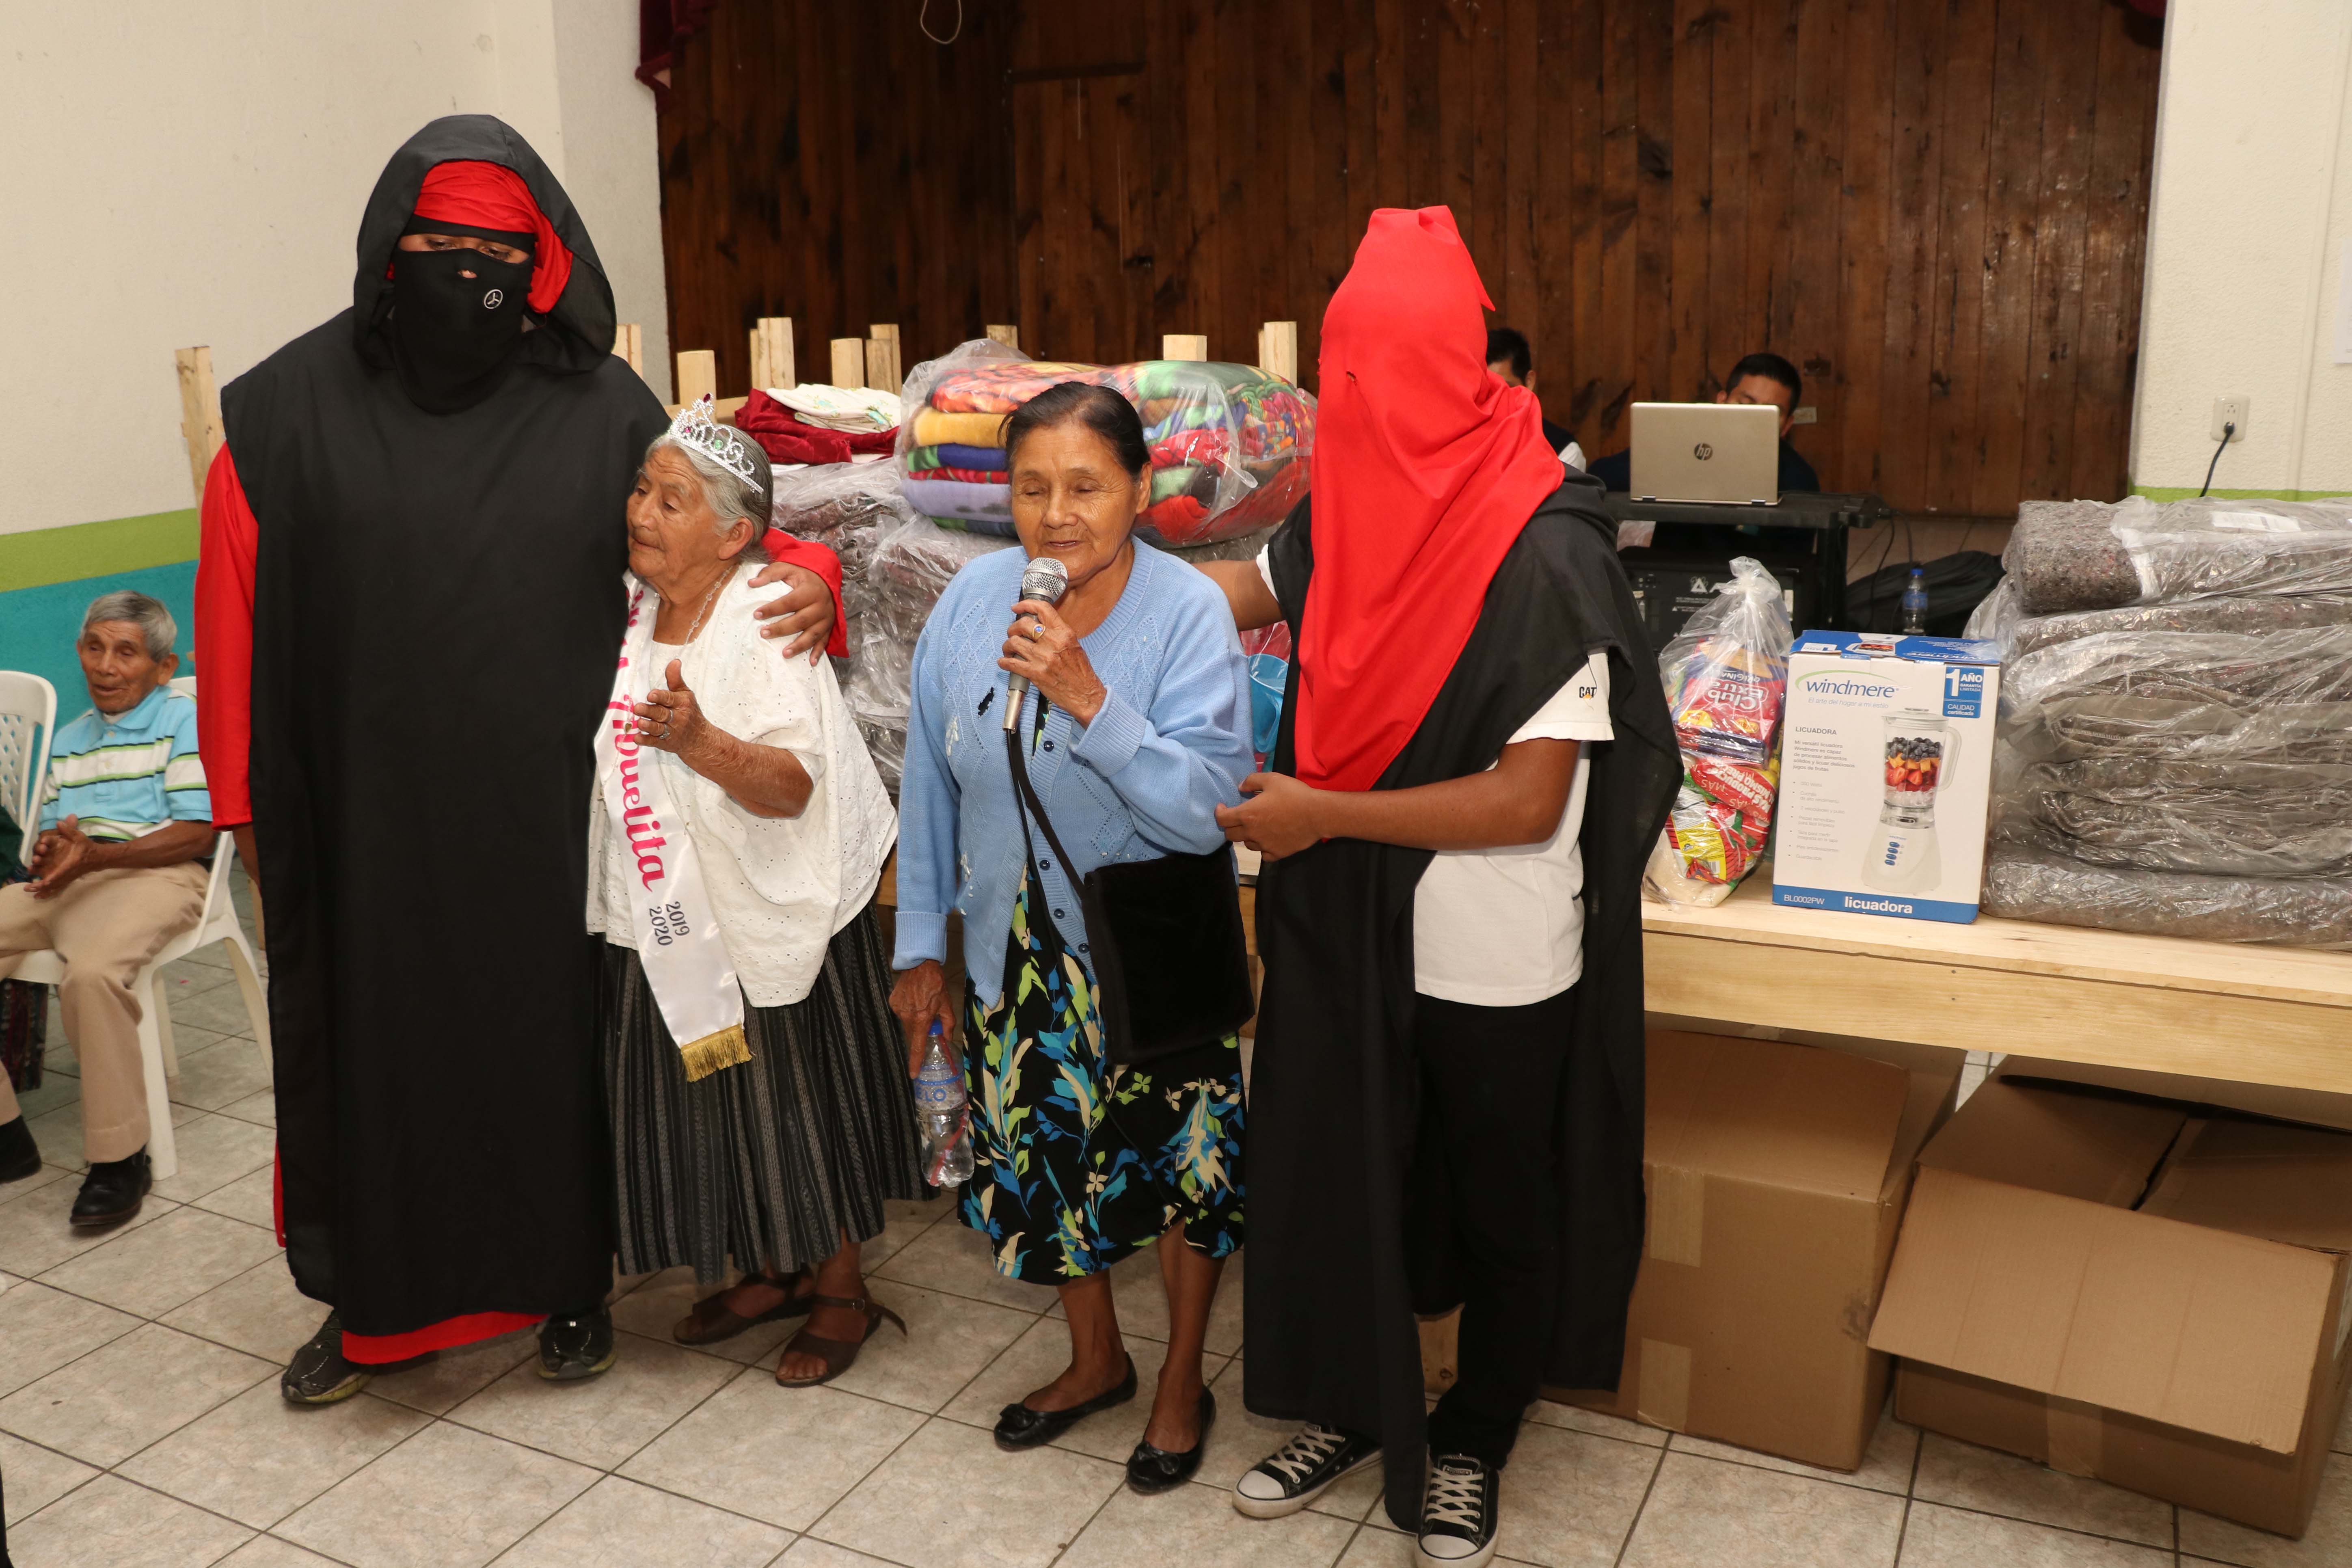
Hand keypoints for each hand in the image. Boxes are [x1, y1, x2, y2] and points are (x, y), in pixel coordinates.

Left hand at [28, 816, 101, 898]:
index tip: (43, 882)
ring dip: (43, 892)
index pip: (61, 872)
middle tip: (28, 888)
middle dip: (41, 886)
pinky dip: (48, 893)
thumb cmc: (87, 847)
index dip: (52, 878)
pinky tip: (39, 897)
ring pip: (54, 887)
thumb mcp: (79, 837)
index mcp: (71, 864)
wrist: (98, 858)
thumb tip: (59, 822)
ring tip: (33, 895)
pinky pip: (56, 888)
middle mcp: (68, 873)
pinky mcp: (67, 879)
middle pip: (54, 883)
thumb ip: (69, 830)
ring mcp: (68, 877)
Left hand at [632, 659, 713, 760]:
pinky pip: (654, 742)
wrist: (699, 739)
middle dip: (650, 711)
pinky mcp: (665, 743)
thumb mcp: (685, 694)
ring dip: (648, 726)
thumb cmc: (690, 713)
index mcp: (682, 703)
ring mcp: (671, 732)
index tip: (651, 695)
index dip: (660, 697)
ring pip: (658, 728)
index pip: (670, 699)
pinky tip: (637, 738)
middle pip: (662, 714)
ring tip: (639, 722)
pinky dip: (645, 741)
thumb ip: (675, 679)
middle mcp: (677, 718)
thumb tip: (674, 662)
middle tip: (638, 708)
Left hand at [749, 561, 837, 664]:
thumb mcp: (787, 568)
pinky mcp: (829, 627)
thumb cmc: (803, 574)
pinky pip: (824, 641)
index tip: (756, 614)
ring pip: (813, 634)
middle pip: (800, 620)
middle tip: (764, 634)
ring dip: (799, 646)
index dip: (773, 609)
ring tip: (784, 654)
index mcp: (810, 590)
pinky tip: (810, 663)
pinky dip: (818, 652)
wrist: (826, 578)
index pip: (789, 602)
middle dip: (781, 629)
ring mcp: (826, 618)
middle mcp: (821, 605)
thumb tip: (751, 583)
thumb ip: (770, 574)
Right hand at [890, 960, 957, 1074]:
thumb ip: (948, 1024)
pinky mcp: (892, 1003)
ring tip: (921, 1007)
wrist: (919, 964)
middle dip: (919, 1035)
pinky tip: (914, 1001)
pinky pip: (901, 1014)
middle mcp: (907, 1017)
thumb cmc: (936, 984)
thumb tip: (947, 1038)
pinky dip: (908, 1012)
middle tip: (927, 1024)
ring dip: (914, 1022)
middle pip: (912, 1036)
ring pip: (906, 1025)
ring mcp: (898, 1010)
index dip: (915, 1062)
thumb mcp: (947, 1004)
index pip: (917, 1047)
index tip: (913, 1075)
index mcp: (921, 1020)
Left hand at [999, 600, 1107, 724]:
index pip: (1043, 609)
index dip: (1025, 605)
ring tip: (1008, 650)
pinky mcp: (1035, 673)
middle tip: (1012, 634)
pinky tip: (1004, 662)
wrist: (1085, 695)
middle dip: (1012, 628)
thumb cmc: (1081, 673)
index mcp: (1064, 633)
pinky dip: (1004, 662)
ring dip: (1007, 646)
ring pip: (1014, 642)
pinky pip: (1011, 663)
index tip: (1016, 607)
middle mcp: (1053, 642)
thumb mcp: (1074, 645)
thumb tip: (1037, 626)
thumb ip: (1057, 633)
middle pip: (1023, 624)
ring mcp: (1043, 658)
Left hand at [1214, 772, 1325, 860]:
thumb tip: (1240, 787)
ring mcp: (1264, 845)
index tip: (1222, 807)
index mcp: (1247, 814)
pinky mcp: (1277, 854)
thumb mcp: (1272, 779)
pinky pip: (1264, 854)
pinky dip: (1263, 847)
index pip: (1222, 819)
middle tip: (1237, 818)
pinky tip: (1269, 839)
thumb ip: (1252, 781)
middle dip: (1230, 826)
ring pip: (1247, 844)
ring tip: (1257, 827)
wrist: (1317, 814)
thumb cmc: (1294, 794)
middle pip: (1230, 835)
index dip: (1219, 813)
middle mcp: (1252, 833)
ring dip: (1248, 836)